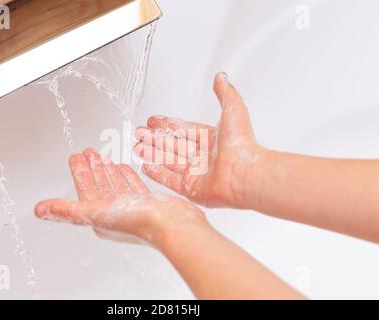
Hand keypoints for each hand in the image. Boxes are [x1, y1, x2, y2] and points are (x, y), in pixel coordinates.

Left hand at [34, 149, 206, 245]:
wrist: (173, 225)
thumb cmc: (139, 222)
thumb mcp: (96, 212)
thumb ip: (67, 210)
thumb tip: (39, 210)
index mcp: (100, 216)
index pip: (85, 189)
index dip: (79, 172)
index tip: (75, 156)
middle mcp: (114, 213)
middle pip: (99, 185)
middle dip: (92, 168)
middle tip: (87, 151)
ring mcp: (132, 208)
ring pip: (115, 185)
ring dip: (107, 170)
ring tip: (103, 155)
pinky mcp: (148, 203)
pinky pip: (133, 187)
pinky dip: (126, 176)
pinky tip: (124, 167)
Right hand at [134, 72, 266, 208]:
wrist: (244, 173)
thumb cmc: (240, 144)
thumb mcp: (232, 109)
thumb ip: (224, 93)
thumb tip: (221, 77)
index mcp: (211, 139)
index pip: (184, 129)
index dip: (168, 124)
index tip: (154, 121)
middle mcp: (203, 156)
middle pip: (173, 145)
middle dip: (154, 139)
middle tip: (139, 133)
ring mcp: (196, 174)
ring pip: (169, 161)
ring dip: (152, 153)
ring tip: (137, 147)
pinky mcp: (191, 189)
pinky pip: (170, 180)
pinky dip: (157, 173)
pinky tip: (146, 166)